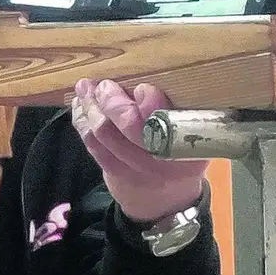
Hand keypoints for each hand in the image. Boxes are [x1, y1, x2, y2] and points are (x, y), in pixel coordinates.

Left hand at [71, 78, 207, 222]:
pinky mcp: (114, 172)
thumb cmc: (181, 153)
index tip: (142, 88)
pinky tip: (81, 106)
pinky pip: (93, 144)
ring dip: (91, 107)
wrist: (165, 200)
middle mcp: (165, 161)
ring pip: (105, 134)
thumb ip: (178, 109)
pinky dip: (83, 122)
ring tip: (85, 88)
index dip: (152, 104)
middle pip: (132, 127)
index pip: (172, 122)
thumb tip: (143, 74)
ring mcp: (137, 169)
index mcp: (192, 145)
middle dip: (113, 102)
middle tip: (105, 85)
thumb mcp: (194, 135)